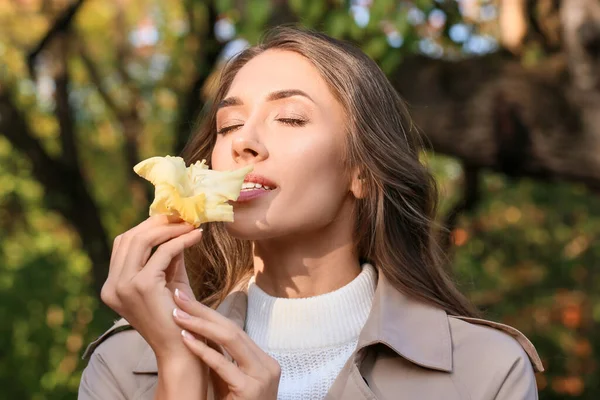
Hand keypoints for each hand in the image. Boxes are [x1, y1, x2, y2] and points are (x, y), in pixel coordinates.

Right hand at [100, 215, 202, 358]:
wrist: (180, 349)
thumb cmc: (178, 318)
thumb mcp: (168, 280)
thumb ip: (167, 256)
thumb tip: (176, 227)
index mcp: (112, 286)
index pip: (123, 244)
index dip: (147, 227)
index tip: (171, 218)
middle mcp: (112, 286)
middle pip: (130, 238)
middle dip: (158, 224)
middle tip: (182, 216)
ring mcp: (123, 286)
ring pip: (143, 240)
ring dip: (169, 229)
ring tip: (190, 224)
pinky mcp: (141, 286)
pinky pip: (163, 252)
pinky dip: (181, 240)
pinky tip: (196, 236)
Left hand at [172, 289, 280, 399]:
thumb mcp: (231, 382)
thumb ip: (222, 361)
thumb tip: (199, 334)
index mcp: (263, 361)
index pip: (234, 330)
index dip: (209, 313)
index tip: (187, 300)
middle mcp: (267, 365)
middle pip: (232, 329)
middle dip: (203, 311)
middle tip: (179, 296)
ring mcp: (262, 377)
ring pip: (231, 339)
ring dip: (200, 324)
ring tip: (177, 313)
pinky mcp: (250, 391)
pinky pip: (224, 365)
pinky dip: (203, 350)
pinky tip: (186, 339)